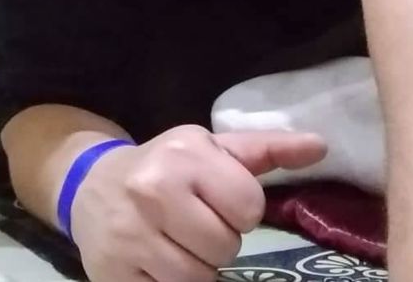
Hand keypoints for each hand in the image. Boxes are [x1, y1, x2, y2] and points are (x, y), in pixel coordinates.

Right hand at [71, 125, 325, 281]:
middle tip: (196, 224)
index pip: (248, 206)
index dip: (240, 210)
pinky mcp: (113, 274)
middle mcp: (154, 190)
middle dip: (219, 240)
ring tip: (179, 243)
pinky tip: (159, 261)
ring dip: (198, 267)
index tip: (219, 201)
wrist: (91, 184)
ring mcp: (130, 236)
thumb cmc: (164, 165)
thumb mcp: (209, 147)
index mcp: (184, 154)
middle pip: (226, 247)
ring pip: (200, 278)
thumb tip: (322, 145)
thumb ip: (266, 150)